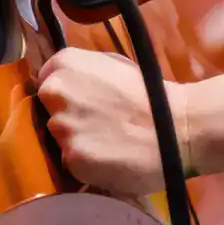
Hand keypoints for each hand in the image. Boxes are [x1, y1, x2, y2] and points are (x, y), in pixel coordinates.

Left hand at [36, 48, 190, 195]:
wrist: (178, 129)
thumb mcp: (114, 65)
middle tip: (96, 122)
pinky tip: (108, 157)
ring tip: (106, 141)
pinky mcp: (72, 157)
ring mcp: (62, 126)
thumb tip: (62, 81)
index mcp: (66, 63)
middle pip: (47, 108)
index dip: (63, 92)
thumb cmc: (151, 94)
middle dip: (66, 115)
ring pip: (58, 136)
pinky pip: (70, 161)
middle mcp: (57, 91)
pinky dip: (86, 161)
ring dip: (76, 139)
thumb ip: (82, 71)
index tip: (81, 100)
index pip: (45, 78)